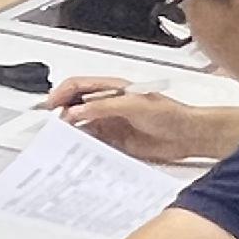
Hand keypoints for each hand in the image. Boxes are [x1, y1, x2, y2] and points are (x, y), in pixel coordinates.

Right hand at [41, 78, 219, 164]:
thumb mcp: (134, 105)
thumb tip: (77, 111)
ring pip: (82, 126)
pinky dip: (83, 147)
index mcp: (112, 89)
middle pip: (75, 106)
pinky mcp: (116, 141)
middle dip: (61, 114)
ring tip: (62, 142)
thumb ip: (104, 107)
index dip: (61, 93)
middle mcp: (108, 105)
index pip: (78, 86)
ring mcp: (111, 123)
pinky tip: (79, 152)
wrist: (188, 135)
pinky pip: (93, 144)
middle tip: (53, 127)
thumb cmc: (170, 114)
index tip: (51, 106)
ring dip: (71, 133)